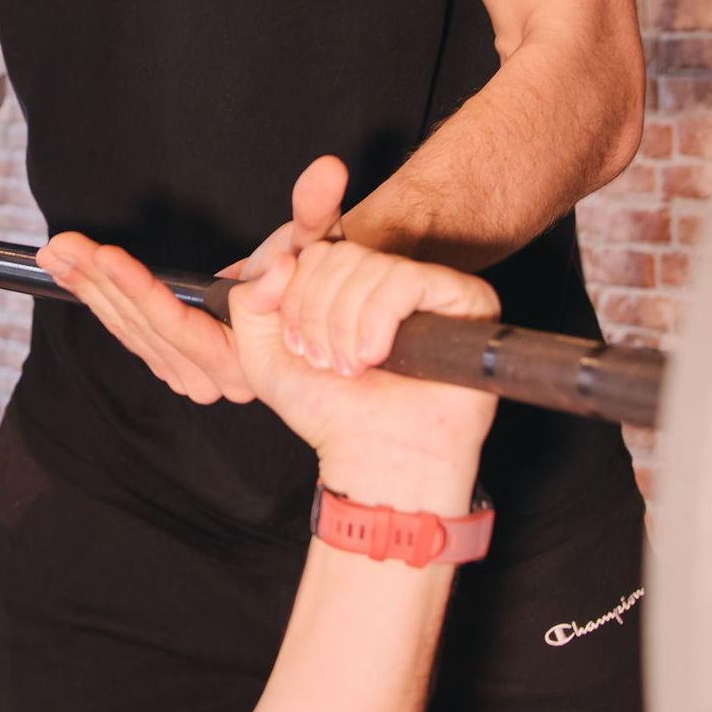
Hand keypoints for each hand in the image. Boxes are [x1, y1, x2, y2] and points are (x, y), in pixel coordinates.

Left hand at [34, 161, 345, 405]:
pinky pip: (125, 332)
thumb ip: (317, 209)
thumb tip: (327, 171)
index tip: (106, 254)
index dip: (139, 289)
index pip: (179, 323)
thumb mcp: (318, 240)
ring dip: (87, 288)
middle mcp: (212, 379)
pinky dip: (96, 299)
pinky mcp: (170, 364)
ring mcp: (187, 376)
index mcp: (246, 360)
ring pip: (126, 330)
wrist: (308, 304)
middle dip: (98, 281)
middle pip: (142, 327)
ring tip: (55, 252)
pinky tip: (70, 272)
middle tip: (62, 243)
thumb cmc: (311, 275)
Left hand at [227, 164, 498, 512]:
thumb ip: (249, 301)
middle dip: (317, 314)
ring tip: (352, 367)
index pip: (314, 253)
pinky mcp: (462, 298)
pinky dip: (378, 321)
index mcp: (347, 287)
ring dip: (346, 326)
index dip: (295, 298)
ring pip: (369, 266)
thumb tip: (285, 259)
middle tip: (325, 361)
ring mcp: (426, 289)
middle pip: (338, 255)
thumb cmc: (330, 412)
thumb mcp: (262, 355)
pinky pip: (406, 280)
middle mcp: (386, 282)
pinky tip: (376, 356)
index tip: (298, 345)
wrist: (374, 457)